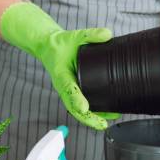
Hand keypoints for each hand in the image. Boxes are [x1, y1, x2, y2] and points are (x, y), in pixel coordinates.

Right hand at [0, 3, 119, 129]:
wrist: (51, 47)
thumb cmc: (62, 43)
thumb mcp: (75, 35)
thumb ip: (90, 35)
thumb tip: (107, 35)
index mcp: (61, 73)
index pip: (68, 88)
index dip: (76, 98)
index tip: (84, 108)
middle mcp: (64, 86)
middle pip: (73, 107)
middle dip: (87, 118)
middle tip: (101, 124)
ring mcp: (69, 91)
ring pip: (78, 110)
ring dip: (91, 119)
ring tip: (106, 124)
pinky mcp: (75, 91)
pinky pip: (83, 105)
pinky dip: (93, 113)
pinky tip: (106, 117)